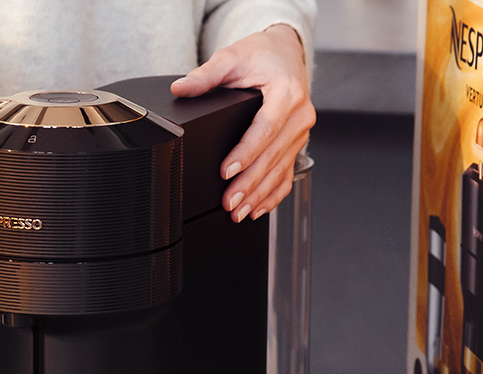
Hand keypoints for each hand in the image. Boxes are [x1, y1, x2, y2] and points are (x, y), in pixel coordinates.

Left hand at [171, 24, 314, 221]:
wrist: (286, 52)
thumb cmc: (263, 56)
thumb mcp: (232, 58)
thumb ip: (207, 75)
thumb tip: (182, 88)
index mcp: (287, 94)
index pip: (265, 130)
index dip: (246, 154)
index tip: (226, 171)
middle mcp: (299, 116)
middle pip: (272, 157)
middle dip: (249, 184)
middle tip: (229, 202)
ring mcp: (300, 132)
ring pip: (280, 170)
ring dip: (259, 195)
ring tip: (239, 212)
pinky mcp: (297, 143)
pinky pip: (287, 174)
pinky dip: (273, 195)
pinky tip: (258, 209)